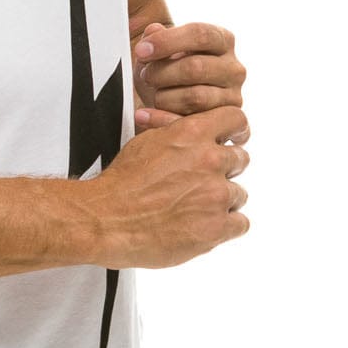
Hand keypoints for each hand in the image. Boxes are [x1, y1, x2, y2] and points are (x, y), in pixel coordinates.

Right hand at [91, 103, 250, 268]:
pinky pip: (240, 223)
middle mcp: (209, 160)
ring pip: (239, 194)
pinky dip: (226, 226)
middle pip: (241, 159)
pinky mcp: (216, 227)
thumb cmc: (121, 184)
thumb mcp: (146, 141)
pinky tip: (205, 225)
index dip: (236, 130)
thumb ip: (176, 133)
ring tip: (196, 207)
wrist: (107, 219)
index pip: (236, 119)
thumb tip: (190, 129)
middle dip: (225, 169)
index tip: (235, 139)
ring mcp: (216, 195)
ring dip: (222, 200)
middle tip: (203, 181)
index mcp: (192, 134)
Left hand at [131, 20, 245, 130]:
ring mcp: (233, 98)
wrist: (173, 107)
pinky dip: (163, 120)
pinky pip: (193, 124)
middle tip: (145, 75)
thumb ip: (156, 37)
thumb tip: (153, 30)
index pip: (200, 34)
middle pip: (196, 67)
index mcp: (222, 40)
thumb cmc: (167, 72)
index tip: (141, 51)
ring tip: (152, 95)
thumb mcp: (158, 51)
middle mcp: (234, 68)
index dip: (167, 41)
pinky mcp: (225, 125)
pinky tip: (144, 116)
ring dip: (164, 97)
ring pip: (196, 97)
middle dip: (162, 72)